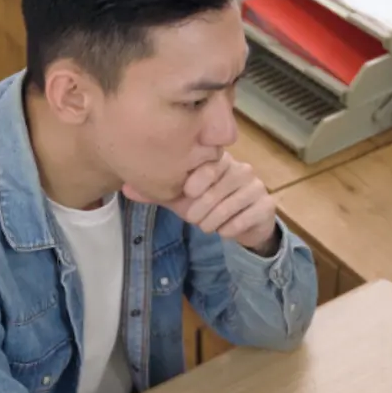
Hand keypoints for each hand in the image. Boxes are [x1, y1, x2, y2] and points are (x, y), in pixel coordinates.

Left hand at [131, 154, 278, 254]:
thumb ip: (157, 193)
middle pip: (218, 188)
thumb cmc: (210, 206)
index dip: (198, 180)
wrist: (243, 224)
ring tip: (208, 225)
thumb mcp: (181, 200)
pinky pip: (245, 218)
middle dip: (201, 209)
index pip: (209, 165)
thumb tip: (125, 188)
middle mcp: (241, 169)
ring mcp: (256, 186)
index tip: (188, 192)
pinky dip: (231, 228)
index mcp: (220, 162)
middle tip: (194, 220)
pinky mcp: (266, 205)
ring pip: (231, 205)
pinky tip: (226, 230)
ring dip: (214, 221)